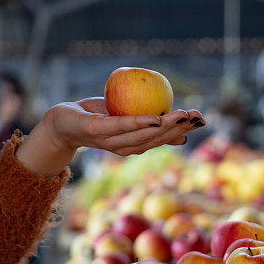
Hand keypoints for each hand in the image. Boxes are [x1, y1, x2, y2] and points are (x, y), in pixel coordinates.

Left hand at [16, 97, 204, 175]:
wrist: (61, 121)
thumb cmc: (95, 116)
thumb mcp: (125, 117)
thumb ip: (150, 121)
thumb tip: (180, 126)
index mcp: (134, 144)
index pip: (163, 139)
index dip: (184, 131)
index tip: (202, 121)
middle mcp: (125, 148)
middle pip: (156, 140)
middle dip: (179, 129)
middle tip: (198, 117)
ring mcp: (111, 142)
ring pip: (143, 136)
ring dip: (165, 127)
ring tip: (183, 115)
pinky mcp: (97, 131)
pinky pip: (121, 127)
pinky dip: (139, 122)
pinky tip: (155, 117)